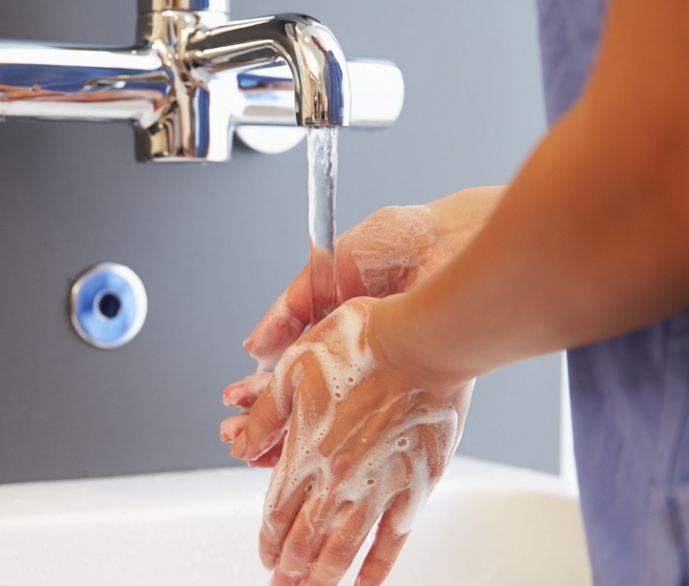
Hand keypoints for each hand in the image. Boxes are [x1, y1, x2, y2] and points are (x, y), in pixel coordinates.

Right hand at [221, 188, 498, 463]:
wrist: (451, 243)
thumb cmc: (402, 240)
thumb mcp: (328, 268)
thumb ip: (290, 308)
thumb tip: (255, 348)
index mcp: (337, 324)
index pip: (290, 368)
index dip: (261, 387)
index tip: (237, 401)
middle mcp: (358, 354)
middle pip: (305, 396)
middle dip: (267, 418)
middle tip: (237, 433)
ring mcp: (382, 373)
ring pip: (330, 414)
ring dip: (291, 434)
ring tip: (258, 449)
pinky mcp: (410, 385)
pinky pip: (368, 421)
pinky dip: (335, 437)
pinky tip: (302, 446)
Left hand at [238, 297, 472, 584]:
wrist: (421, 343)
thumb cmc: (361, 344)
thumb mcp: (292, 368)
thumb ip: (266, 414)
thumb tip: (241, 444)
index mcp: (304, 450)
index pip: (277, 510)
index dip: (269, 537)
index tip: (265, 555)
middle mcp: (337, 477)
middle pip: (305, 538)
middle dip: (289, 568)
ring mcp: (377, 486)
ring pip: (342, 548)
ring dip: (323, 577)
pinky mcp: (415, 487)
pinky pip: (391, 540)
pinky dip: (376, 568)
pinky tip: (365, 584)